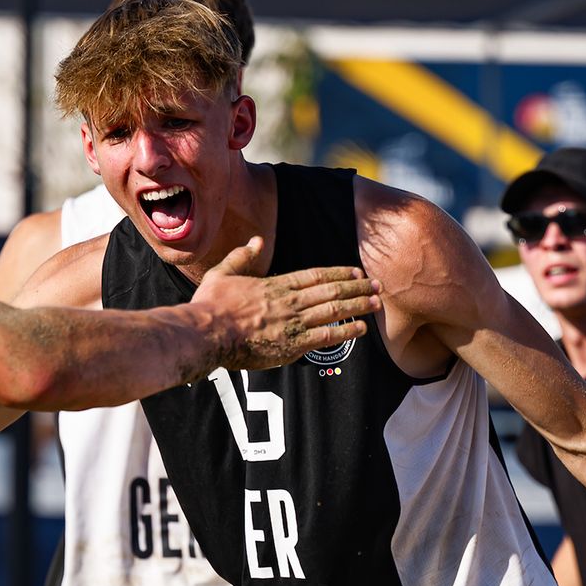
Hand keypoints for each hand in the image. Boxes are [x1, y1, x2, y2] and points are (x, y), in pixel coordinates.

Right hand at [193, 236, 378, 370]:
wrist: (208, 333)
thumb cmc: (212, 305)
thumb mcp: (223, 273)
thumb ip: (242, 256)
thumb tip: (256, 241)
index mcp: (276, 284)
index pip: (315, 275)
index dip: (338, 272)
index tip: (355, 271)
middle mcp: (290, 301)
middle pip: (331, 290)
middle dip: (357, 287)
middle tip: (377, 285)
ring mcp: (293, 323)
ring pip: (334, 310)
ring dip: (358, 306)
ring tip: (376, 303)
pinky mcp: (292, 345)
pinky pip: (326, 336)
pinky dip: (346, 331)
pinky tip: (360, 328)